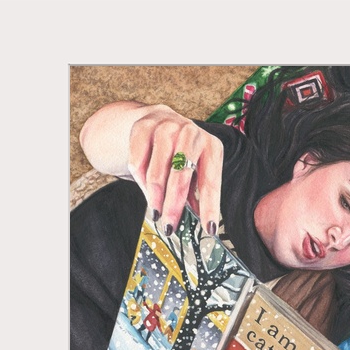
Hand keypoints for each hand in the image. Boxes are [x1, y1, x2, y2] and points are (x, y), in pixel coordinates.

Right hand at [80, 102, 223, 234]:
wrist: (158, 120)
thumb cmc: (182, 152)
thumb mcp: (196, 169)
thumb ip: (196, 194)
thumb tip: (198, 222)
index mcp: (211, 147)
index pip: (211, 182)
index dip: (209, 207)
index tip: (208, 229)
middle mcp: (191, 133)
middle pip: (181, 175)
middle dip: (174, 205)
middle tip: (169, 227)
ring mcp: (166, 127)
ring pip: (157, 170)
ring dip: (155, 196)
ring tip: (156, 213)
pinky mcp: (143, 127)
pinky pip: (138, 163)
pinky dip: (140, 181)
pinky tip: (146, 190)